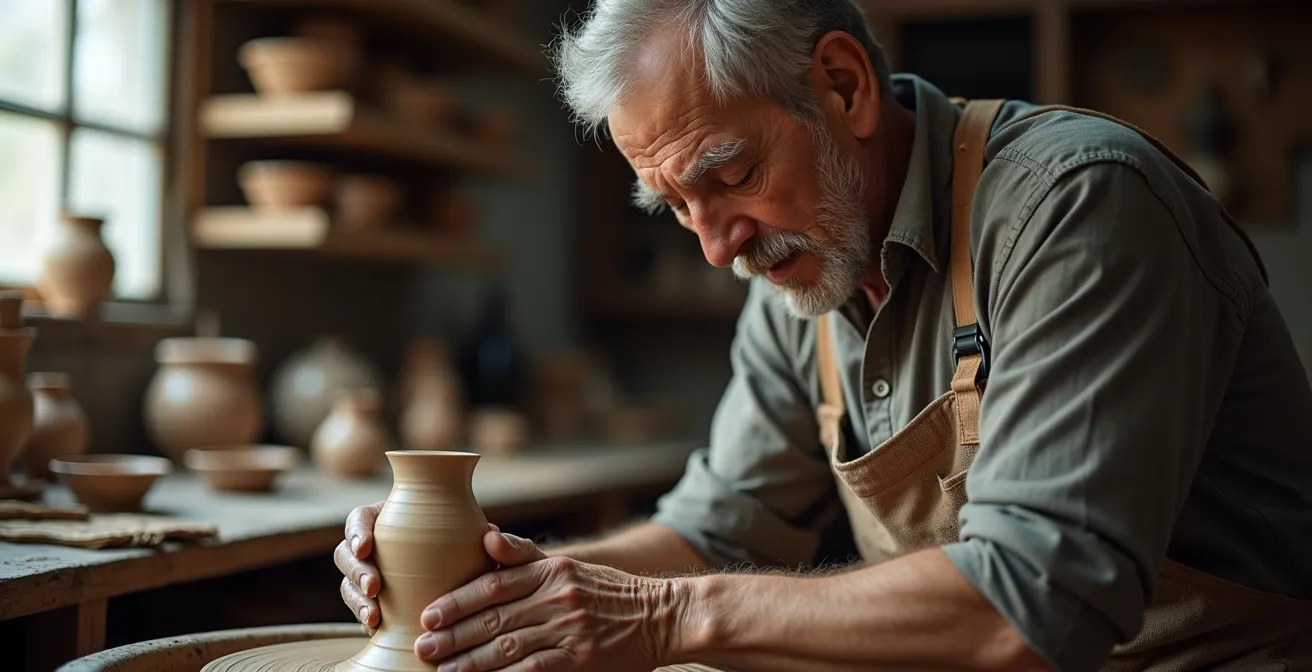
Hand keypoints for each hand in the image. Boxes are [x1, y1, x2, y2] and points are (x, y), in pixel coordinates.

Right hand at [336, 500, 502, 633]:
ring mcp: (370, 574)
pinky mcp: (374, 601)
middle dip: (356, 570)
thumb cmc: (465, 544)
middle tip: (373, 586)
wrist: (462, 576)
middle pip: (346, 554)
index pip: (361, 518)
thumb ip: (478, 531)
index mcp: (387, 519)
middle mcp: (373, 546)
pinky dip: (366, 619)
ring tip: (373, 617)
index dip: (357, 531)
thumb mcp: (471, 533)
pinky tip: (376, 629)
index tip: (365, 546)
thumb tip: (492, 533)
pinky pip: (361, 610)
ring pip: (349, 585)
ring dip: (357, 600)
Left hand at [414, 529, 679, 670]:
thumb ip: (524, 556)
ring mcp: (569, 628)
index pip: (494, 585)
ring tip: (443, 671)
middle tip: (424, 645)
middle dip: (454, 634)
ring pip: (509, 646)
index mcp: (551, 571)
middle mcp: (557, 596)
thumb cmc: (609, 591)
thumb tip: (484, 536)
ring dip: (471, 661)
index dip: (458, 600)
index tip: (429, 614)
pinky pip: (534, 668)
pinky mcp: (580, 658)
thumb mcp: (569, 565)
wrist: (661, 615)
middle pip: (494, 617)